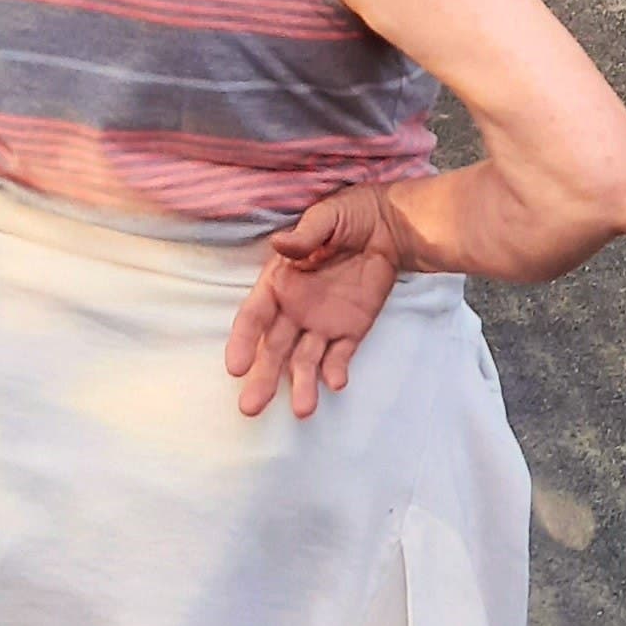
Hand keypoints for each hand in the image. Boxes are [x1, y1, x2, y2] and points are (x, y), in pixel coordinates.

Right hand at [227, 184, 407, 418]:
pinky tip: (336, 384)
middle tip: (251, 407)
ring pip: (304, 360)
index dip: (243, 341)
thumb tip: (282, 245)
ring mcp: (322, 323)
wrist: (390, 225)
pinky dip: (336, 371)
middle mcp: (294, 309)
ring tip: (303, 410)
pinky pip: (340, 356)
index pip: (254, 317)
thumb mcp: (326, 216)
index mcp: (280, 282)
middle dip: (262, 377)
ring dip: (301, 385)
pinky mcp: (350, 330)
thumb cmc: (348, 215)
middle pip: (273, 349)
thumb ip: (306, 235)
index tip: (235, 366)